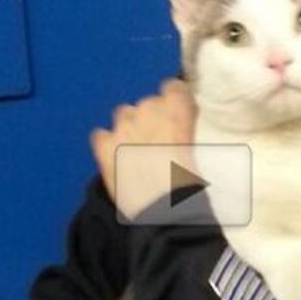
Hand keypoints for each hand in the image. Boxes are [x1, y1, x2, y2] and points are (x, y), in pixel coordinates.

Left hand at [91, 78, 197, 217]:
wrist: (164, 211)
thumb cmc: (192, 185)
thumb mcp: (200, 152)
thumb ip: (188, 133)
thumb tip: (183, 132)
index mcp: (177, 111)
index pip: (173, 88)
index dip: (174, 101)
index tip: (177, 115)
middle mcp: (148, 111)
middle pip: (148, 103)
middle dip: (152, 118)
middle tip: (159, 142)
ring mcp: (123, 128)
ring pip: (123, 114)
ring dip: (130, 126)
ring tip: (136, 150)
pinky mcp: (103, 146)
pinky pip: (100, 135)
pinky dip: (107, 143)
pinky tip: (114, 158)